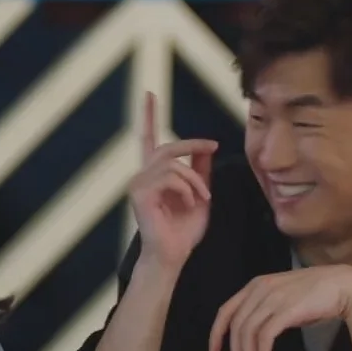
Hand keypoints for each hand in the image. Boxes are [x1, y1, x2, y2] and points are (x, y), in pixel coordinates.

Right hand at [128, 92, 217, 269]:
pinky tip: (190, 202)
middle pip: (167, 146)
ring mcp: (138, 184)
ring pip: (172, 163)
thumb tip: (206, 150)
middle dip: (193, 145)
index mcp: (154, 175)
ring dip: (194, 179)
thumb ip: (201, 172)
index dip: (149, 115)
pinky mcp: (139, 193)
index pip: (149, 139)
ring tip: (202, 197)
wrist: (172, 256)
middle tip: (213, 147)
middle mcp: (142, 176)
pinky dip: (187, 188)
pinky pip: (170, 177)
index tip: (149, 94)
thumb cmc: (183, 232)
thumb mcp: (200, 196)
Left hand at [209, 265, 351, 350]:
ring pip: (248, 333)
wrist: (344, 286)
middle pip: (236, 327)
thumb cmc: (314, 295)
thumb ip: (264, 310)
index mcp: (254, 286)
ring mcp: (273, 299)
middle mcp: (259, 290)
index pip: (225, 311)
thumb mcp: (281, 298)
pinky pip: (265, 337)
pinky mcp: (287, 310)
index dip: (216, 334)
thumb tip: (251, 338)